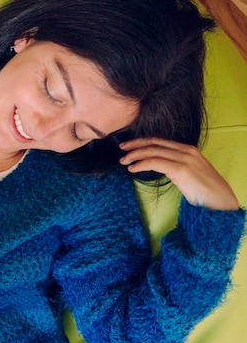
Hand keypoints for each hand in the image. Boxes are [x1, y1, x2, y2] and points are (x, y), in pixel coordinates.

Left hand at [120, 138, 238, 210]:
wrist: (221, 201)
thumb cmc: (205, 191)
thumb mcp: (190, 173)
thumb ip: (176, 166)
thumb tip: (160, 167)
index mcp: (188, 150)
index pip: (160, 141)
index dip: (143, 141)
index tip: (129, 145)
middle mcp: (186, 151)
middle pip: (154, 143)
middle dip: (135, 145)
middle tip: (121, 149)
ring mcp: (184, 159)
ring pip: (152, 152)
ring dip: (135, 155)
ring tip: (124, 161)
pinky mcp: (181, 170)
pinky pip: (155, 163)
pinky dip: (141, 164)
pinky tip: (133, 169)